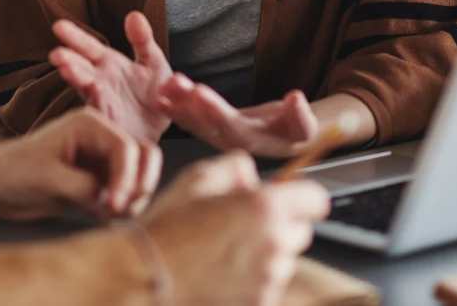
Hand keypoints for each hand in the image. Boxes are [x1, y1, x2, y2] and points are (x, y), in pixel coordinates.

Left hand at [0, 107, 160, 218]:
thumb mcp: (48, 180)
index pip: (127, 148)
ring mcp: (103, 160)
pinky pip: (126, 193)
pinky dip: (122, 207)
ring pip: (139, 176)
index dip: (126, 178)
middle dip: (139, 184)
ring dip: (133, 198)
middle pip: (144, 156)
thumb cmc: (13, 172)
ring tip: (107, 215)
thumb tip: (112, 202)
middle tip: (119, 211)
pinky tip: (100, 216)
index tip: (113, 206)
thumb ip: (84, 188)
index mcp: (89, 124)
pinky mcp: (100, 180)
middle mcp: (102, 138)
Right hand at [49, 11, 172, 143]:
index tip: (59, 26)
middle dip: (68, 61)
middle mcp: (100, 81)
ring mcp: (104, 102)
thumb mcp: (153, 61)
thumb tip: (133, 14)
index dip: (75, 37)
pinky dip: (97, 105)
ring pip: (87, 89)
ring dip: (77, 80)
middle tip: (57, 54)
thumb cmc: (154, 91)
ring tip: (66, 70)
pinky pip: (102, 113)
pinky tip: (93, 94)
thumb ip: (142, 40)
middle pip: (81, 67)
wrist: (166, 124)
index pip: (88, 47)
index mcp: (109, 64)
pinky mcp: (112, 123)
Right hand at [141, 152, 329, 305]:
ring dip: (264, 258)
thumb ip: (236, 167)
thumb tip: (252, 177)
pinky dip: (252, 284)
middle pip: (301, 233)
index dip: (300, 197)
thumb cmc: (165, 232)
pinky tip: (220, 277)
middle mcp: (274, 247)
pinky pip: (267, 290)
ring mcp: (268, 283)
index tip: (288, 200)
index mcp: (264, 209)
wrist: (141, 280)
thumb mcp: (197, 179)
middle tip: (242, 228)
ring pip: (283, 264)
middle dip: (279, 228)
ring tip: (223, 256)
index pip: (315, 199)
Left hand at [161, 74, 318, 157]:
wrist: (286, 138)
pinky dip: (175, 107)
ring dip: (178, 102)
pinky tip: (160, 95)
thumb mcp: (305, 125)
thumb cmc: (296, 131)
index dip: (213, 109)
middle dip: (189, 103)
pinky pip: (189, 118)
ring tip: (165, 84)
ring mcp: (217, 135)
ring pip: (193, 120)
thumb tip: (296, 99)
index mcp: (250, 140)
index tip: (200, 92)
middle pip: (205, 122)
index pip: (228, 125)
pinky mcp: (211, 127)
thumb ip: (301, 115)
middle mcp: (229, 141)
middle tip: (176, 83)